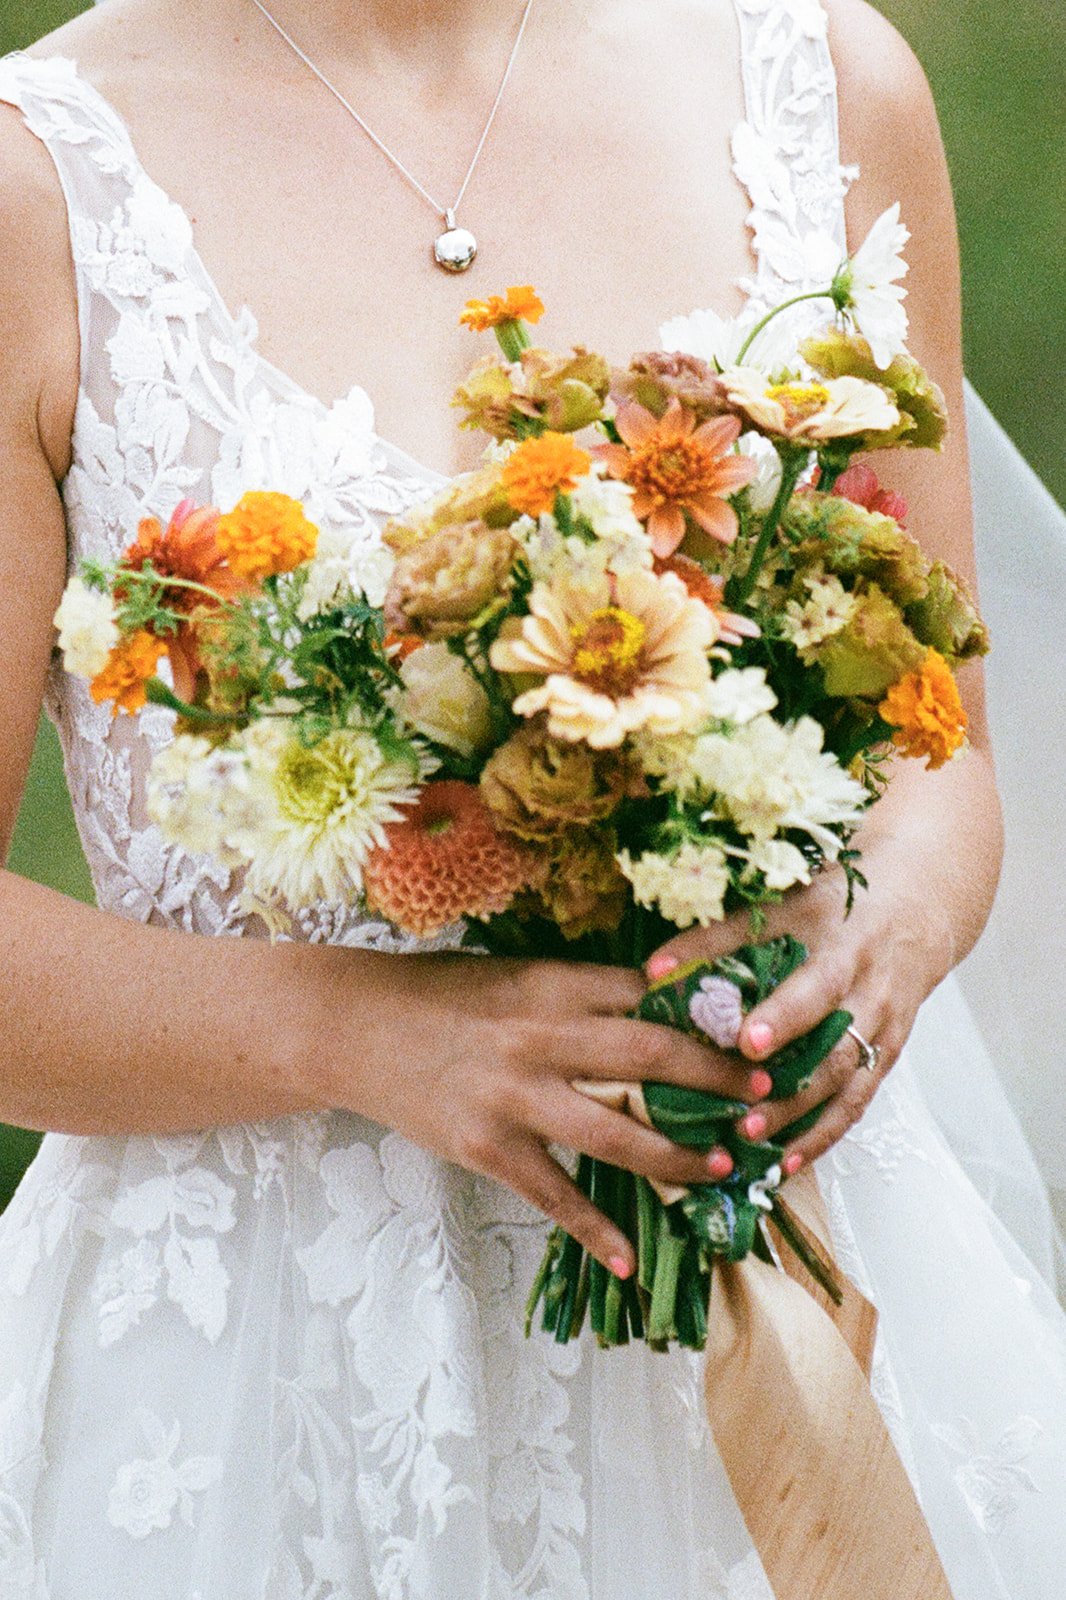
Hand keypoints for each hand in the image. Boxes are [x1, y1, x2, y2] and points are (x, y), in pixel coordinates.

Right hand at [323, 951, 771, 1276]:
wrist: (352, 1029)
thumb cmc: (440, 994)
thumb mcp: (513, 974)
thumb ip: (579, 992)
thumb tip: (660, 1007)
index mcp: (551, 984)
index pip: (647, 996)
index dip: (707, 1016)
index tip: (755, 1031)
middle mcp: (539, 1037)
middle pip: (649, 1058)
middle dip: (716, 1080)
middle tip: (765, 1098)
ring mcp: (512, 1097)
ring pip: (614, 1134)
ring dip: (677, 1157)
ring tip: (721, 1171)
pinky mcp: (486, 1148)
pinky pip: (554, 1195)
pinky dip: (595, 1230)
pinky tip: (630, 1257)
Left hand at [644, 860, 953, 1176]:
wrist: (918, 908)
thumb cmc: (838, 903)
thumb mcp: (784, 905)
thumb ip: (719, 937)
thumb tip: (652, 971)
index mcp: (845, 951)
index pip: (816, 987)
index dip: (783, 1016)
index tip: (745, 1042)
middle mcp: (869, 996)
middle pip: (833, 1049)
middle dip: (789, 1086)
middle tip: (743, 1115)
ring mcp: (882, 1031)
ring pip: (844, 1085)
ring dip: (799, 1118)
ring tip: (751, 1142)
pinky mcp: (885, 1057)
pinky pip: (855, 1104)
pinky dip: (823, 1135)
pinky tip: (786, 1162)